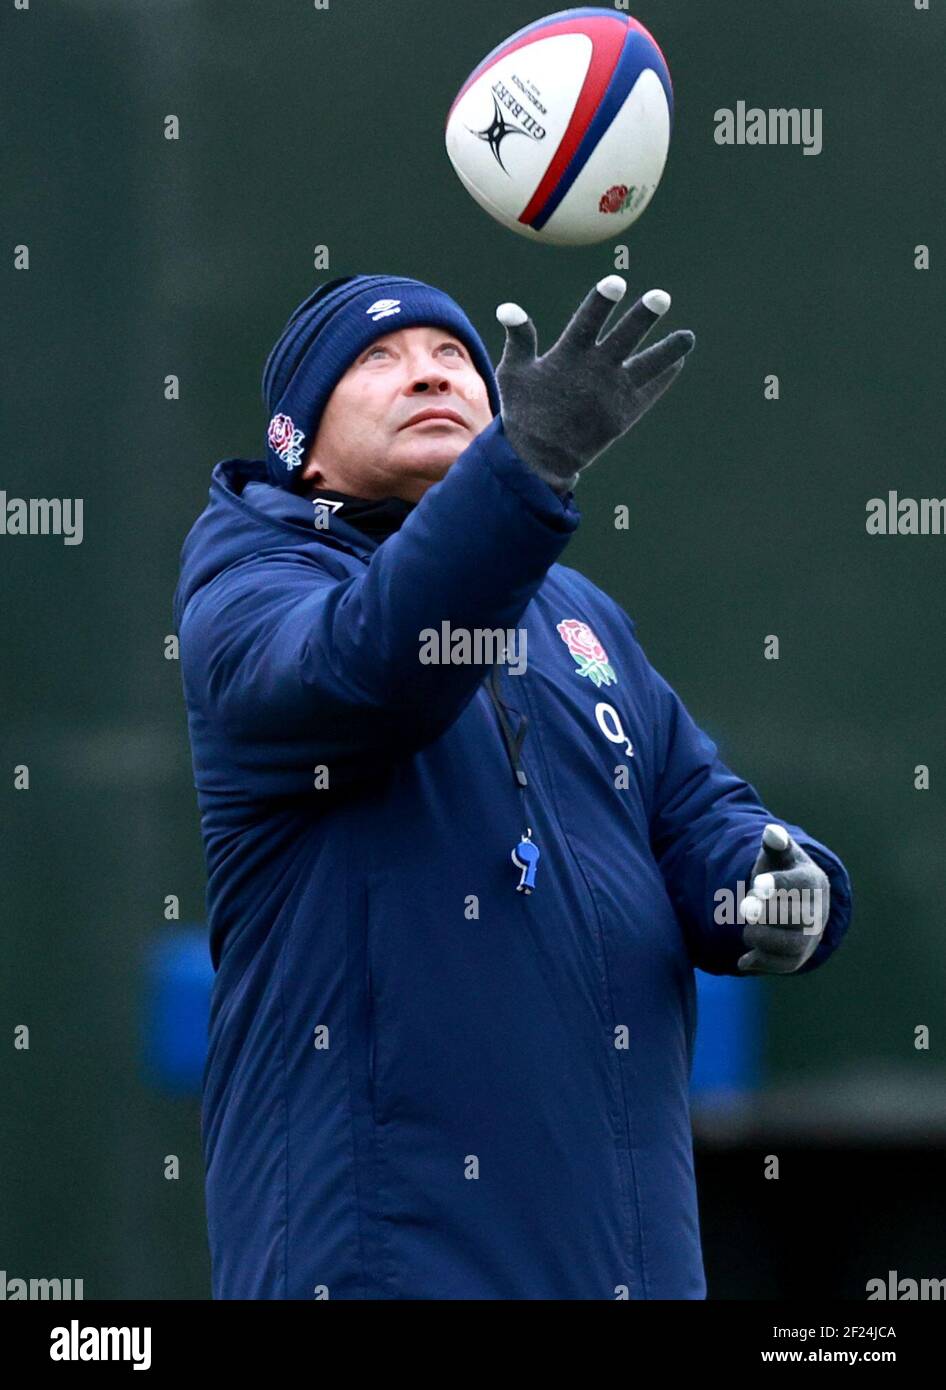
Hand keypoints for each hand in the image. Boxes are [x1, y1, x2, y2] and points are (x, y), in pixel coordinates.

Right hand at [495, 275, 694, 492]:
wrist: (540, 460)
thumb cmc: (525, 411)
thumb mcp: (514, 374)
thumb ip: (519, 339)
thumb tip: (507, 308)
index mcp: (567, 358)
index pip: (587, 322)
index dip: (602, 302)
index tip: (617, 283)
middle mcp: (594, 373)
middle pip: (625, 339)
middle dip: (643, 318)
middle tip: (662, 297)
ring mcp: (612, 394)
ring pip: (647, 367)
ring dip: (669, 350)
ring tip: (689, 337)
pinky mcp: (624, 415)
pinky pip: (649, 391)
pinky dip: (664, 377)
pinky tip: (678, 361)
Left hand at [737, 824, 830, 974]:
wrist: (796, 904)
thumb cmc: (782, 873)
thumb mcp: (779, 856)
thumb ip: (776, 843)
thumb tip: (771, 831)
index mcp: (812, 881)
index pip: (799, 884)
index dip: (778, 885)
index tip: (758, 884)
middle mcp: (816, 912)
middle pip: (793, 916)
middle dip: (764, 912)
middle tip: (747, 906)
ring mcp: (809, 938)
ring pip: (788, 944)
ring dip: (760, 936)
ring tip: (748, 927)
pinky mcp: (797, 959)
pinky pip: (780, 965)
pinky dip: (758, 961)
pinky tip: (744, 957)